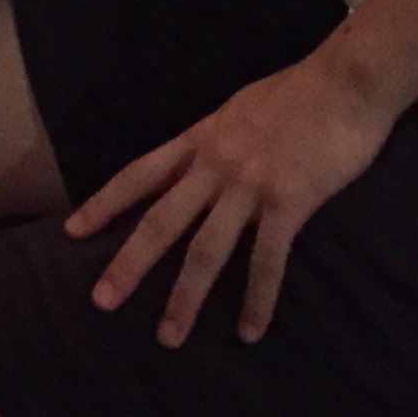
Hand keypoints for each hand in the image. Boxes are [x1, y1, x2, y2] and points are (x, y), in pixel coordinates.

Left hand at [61, 50, 396, 344]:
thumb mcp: (236, 110)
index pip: (138, 175)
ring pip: (205, 249)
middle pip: (160, 220)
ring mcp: (249, 185)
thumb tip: (197, 164)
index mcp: (198, 140)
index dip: (103, 204)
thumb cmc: (297, 92)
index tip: (72, 232)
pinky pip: (266, 260)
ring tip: (168, 337)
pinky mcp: (289, 201)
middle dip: (128, 263)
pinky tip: (250, 331)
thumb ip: (213, 142)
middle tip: (101, 301)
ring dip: (185, 297)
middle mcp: (214, 165)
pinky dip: (257, 299)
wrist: (345, 79)